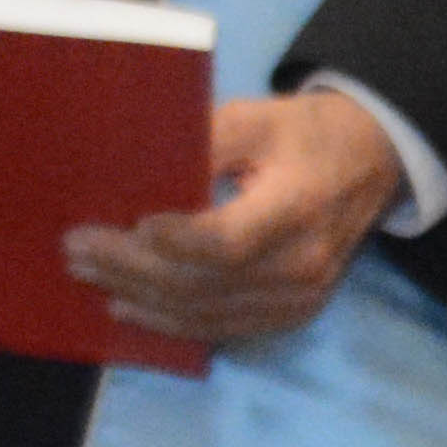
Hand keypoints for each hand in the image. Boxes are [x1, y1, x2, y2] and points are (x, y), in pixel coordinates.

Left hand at [71, 88, 401, 353]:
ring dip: (141, 298)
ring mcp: (302, 296)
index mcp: (299, 206)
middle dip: (132, 269)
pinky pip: (225, 327)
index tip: (125, 225)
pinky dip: (172, 321)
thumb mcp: (254, 118)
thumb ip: (200, 142)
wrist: (370, 162)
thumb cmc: (302, 133)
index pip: (227, 242)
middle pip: (205, 282)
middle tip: (75, 248)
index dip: (172, 242)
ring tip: (88, 274)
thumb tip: (132, 168)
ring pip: (208, 313)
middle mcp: (304, 262)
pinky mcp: (293, 312)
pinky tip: (129, 307)